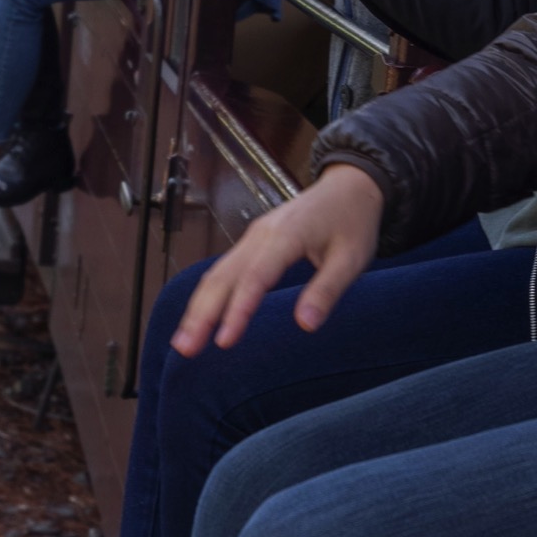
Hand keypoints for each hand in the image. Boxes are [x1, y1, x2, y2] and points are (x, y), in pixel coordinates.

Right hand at [175, 165, 383, 353]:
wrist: (349, 187)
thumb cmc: (353, 223)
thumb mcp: (352, 258)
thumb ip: (327, 291)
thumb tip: (305, 325)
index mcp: (287, 235)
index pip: (255, 277)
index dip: (238, 310)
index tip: (223, 341)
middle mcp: (261, 234)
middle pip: (223, 276)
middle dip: (202, 314)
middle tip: (185, 349)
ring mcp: (253, 237)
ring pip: (216, 274)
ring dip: (198, 308)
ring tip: (182, 342)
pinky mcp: (251, 243)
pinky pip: (223, 270)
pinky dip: (207, 296)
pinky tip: (199, 318)